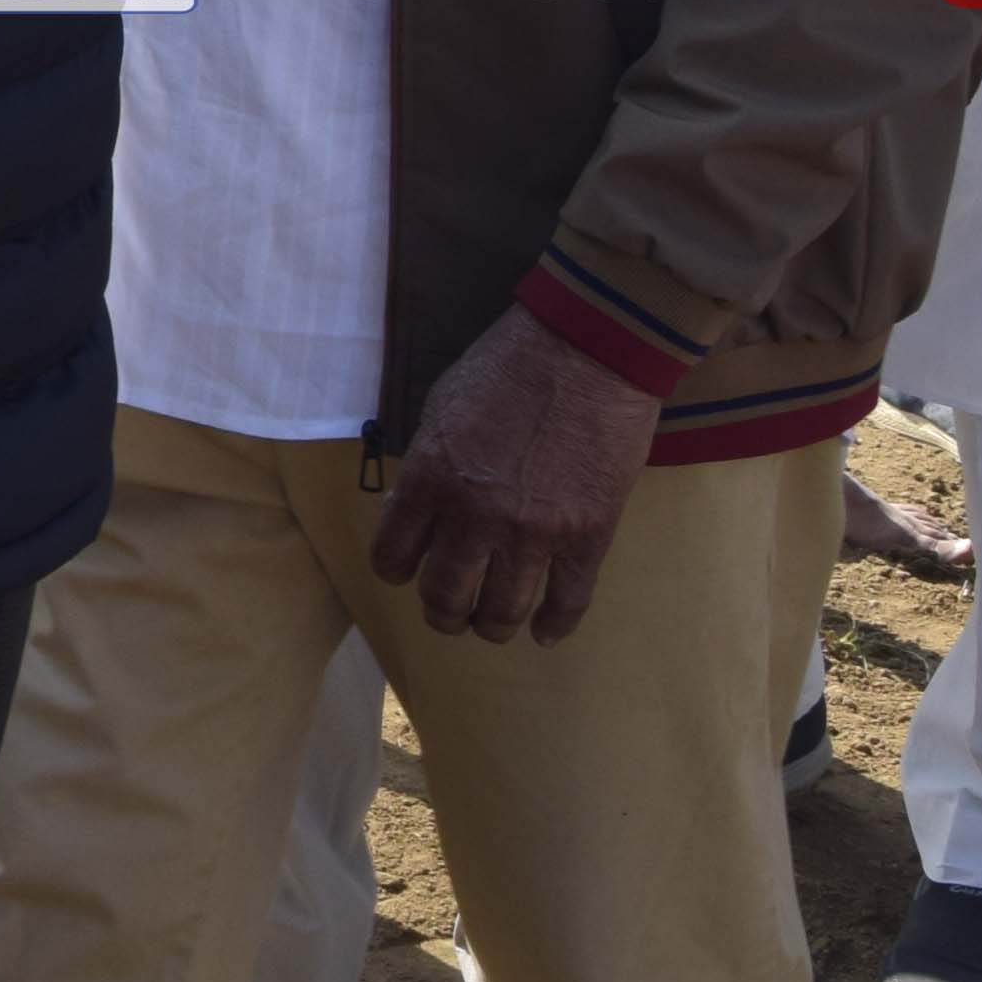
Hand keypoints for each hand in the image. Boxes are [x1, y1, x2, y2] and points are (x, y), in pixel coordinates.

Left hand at [365, 308, 658, 646]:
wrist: (587, 348)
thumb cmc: (508, 366)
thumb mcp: (441, 409)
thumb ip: (427, 467)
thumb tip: (415, 511)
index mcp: (430, 480)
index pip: (393, 557)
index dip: (397, 570)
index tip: (407, 571)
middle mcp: (475, 516)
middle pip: (446, 597)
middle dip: (442, 612)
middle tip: (449, 612)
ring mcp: (534, 533)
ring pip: (502, 612)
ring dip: (490, 625)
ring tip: (490, 624)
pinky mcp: (588, 536)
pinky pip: (568, 602)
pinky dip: (553, 626)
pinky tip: (543, 633)